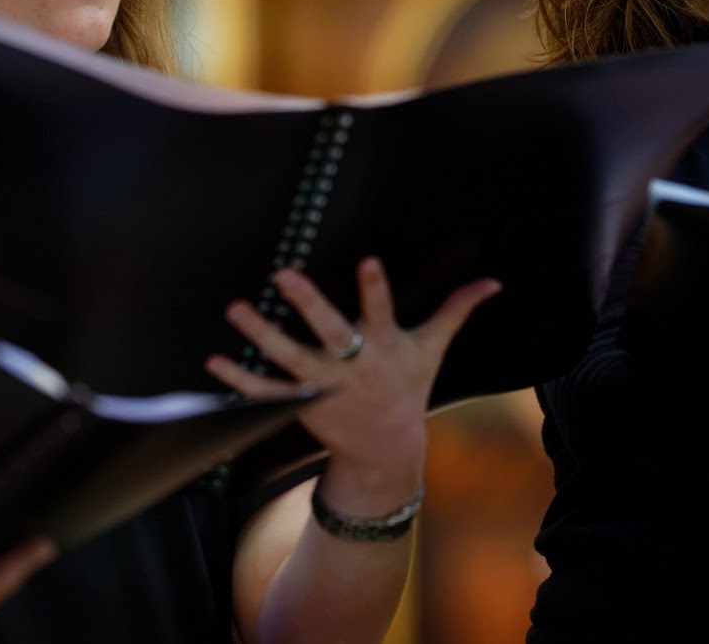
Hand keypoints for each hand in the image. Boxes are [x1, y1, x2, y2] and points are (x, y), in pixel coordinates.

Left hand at [206, 258, 500, 486]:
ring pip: (288, 359)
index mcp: (385, 346)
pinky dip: (238, 379)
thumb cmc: (408, 386)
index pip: (382, 311)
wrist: (385, 449)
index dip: (375, 288)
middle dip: (307, 304)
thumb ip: (457, 309)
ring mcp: (322, 386)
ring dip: (260, 335)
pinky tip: (215, 360)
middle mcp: (352, 366)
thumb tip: (492, 282)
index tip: (367, 261)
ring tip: (237, 308)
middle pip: (329, 333)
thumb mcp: (434, 348)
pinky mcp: (299, 403)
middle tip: (283, 274)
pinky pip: (264, 392)